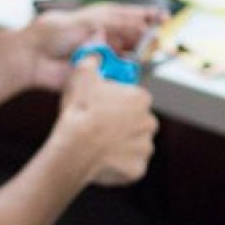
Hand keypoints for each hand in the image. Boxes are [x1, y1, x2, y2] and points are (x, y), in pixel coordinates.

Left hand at [24, 4, 164, 91]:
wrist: (33, 58)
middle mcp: (108, 36)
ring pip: (132, 56)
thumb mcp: (91, 21)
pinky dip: (128, 72)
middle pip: (137, 37)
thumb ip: (120, 24)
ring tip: (147, 54)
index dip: (151, 16)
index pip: (135, 15)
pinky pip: (121, 74)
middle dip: (150, 38)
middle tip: (159, 41)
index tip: (165, 18)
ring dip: (141, 56)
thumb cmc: (56, 33)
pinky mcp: (101, 74)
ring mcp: (106, 55)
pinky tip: (133, 69)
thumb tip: (145, 26)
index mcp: (106, 19)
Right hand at [56, 57, 158, 185]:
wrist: (74, 149)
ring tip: (99, 144)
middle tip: (101, 126)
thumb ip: (92, 61)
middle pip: (138, 121)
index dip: (117, 101)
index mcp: (141, 98)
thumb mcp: (82, 75)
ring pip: (135, 144)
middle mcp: (150, 122)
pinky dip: (119, 164)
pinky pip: (130, 165)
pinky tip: (102, 160)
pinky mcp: (137, 170)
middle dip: (123, 123)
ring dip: (122, 144)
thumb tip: (95, 55)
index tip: (103, 106)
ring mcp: (145, 148)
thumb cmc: (79, 113)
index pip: (134, 97)